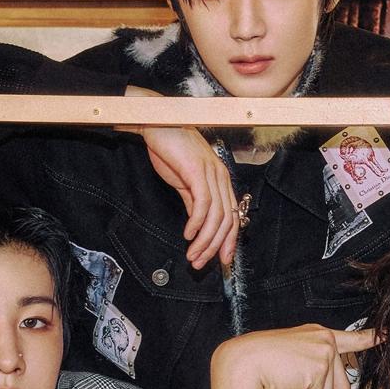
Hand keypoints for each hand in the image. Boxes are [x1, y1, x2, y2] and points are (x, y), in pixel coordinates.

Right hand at [118, 89, 238, 270]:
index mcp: (220, 180)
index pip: (231, 217)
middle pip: (227, 220)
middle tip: (201, 264)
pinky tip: (188, 234)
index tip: (220, 260)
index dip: (228, 241)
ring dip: (204, 241)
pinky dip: (197, 223)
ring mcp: (211, 173)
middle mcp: (221, 177)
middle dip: (215, 247)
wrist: (157, 124)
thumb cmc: (170, 149)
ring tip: (193, 255)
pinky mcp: (197, 171)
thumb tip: (199, 226)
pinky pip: (202, 203)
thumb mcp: (184, 181)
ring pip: (216, 216)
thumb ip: (194, 202)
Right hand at [209, 324, 378, 388]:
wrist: (239, 364)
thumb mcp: (288, 361)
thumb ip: (310, 370)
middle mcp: (324, 339)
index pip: (350, 338)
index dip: (370, 338)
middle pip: (342, 387)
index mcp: (316, 335)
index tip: (389, 336)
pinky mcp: (319, 366)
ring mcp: (323, 351)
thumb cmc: (254, 365)